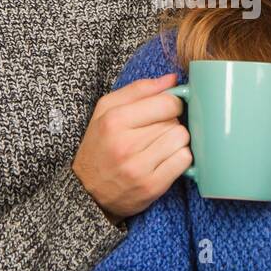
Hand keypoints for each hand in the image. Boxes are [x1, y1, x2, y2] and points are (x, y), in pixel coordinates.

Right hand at [73, 73, 192, 221]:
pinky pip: (184, 161)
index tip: (166, 109)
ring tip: (161, 145)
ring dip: (177, 140)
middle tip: (157, 130)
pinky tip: (166, 159)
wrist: (86, 191)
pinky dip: (180, 158)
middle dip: (171, 122)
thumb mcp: (106, 110)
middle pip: (175, 121)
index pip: (167, 102)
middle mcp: (126, 144)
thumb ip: (139, 90)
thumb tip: (172, 79)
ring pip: (182, 140)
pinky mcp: (151, 187)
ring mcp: (139, 168)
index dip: (172, 103)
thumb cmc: (99, 145)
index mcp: (114, 120)